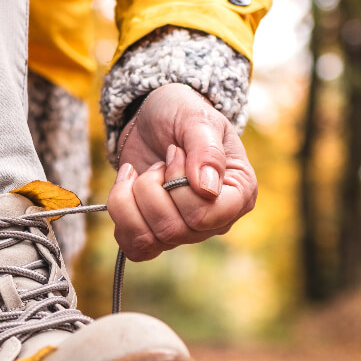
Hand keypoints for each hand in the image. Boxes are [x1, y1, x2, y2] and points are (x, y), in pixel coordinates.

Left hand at [107, 83, 257, 260]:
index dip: (178, 188)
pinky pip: (133, 247)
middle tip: (159, 161)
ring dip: (132, 199)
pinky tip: (127, 186)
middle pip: (173, 230)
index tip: (175, 154)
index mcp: (239, 193)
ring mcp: (185, 231)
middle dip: (152, 188)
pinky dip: (120, 213)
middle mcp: (216, 220)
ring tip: (143, 172)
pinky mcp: (155, 233)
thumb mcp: (197, 118)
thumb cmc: (182, 113)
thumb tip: (207, 190)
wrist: (154, 116)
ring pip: (148, 240)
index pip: (205, 216)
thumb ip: (206, 149)